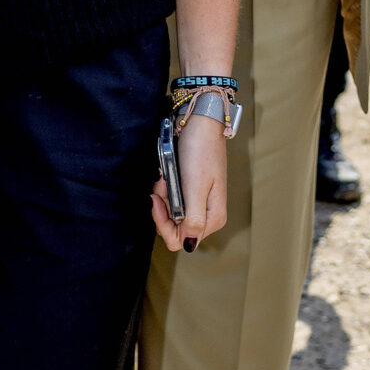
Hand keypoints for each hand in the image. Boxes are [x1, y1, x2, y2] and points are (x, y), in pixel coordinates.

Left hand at [152, 115, 228, 253]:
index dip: (164, 225)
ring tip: (165, 177)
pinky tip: (166, 176)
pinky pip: (172, 202)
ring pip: (171, 215)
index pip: (181, 240)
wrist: (201, 125)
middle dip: (162, 209)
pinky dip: (166, 191)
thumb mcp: (195, 187)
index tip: (157, 201)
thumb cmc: (200, 153)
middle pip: (174, 229)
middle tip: (162, 185)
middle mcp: (208, 216)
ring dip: (163, 197)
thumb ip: (193, 219)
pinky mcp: (192, 194)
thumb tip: (188, 244)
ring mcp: (199, 205)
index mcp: (213, 218)